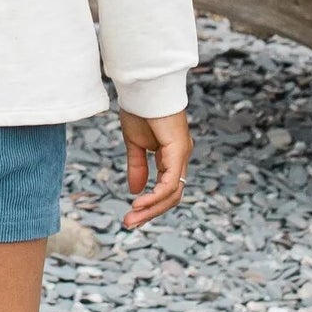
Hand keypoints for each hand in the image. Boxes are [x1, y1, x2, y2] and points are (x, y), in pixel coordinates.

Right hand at [118, 109, 191, 229]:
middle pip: (171, 196)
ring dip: (151, 209)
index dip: (151, 204)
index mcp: (171, 155)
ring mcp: (181, 154)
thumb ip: (137, 166)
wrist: (143, 87)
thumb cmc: (140, 109)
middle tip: (129, 224)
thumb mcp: (134, 143)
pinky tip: (140, 203)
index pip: (166, 188)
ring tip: (131, 218)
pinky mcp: (178, 150)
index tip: (132, 215)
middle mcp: (180, 157)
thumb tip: (135, 190)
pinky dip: (156, 196)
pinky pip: (170, 182)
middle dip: (150, 212)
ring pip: (172, 193)